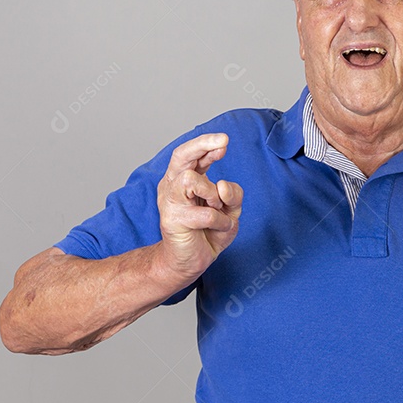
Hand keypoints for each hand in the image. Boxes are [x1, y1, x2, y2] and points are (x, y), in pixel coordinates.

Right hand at [155, 133, 242, 280]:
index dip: (207, 144)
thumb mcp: (230, 209)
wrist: (190, 261)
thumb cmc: (208, 232)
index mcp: (185, 180)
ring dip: (213, 195)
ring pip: (191, 179)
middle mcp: (173, 186)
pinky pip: (205, 213)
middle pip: (181, 155)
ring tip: (217, 210)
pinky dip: (220, 220)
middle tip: (223, 142)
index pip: (191, 154)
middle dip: (202, 145)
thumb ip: (232, 194)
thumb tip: (222, 185)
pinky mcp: (172, 220)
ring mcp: (170, 202)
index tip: (225, 141)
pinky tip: (217, 228)